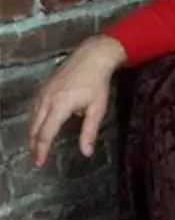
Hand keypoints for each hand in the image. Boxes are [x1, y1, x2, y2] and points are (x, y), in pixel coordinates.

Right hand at [28, 33, 126, 166]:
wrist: (91, 57)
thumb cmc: (96, 83)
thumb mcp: (97, 110)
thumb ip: (89, 132)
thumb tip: (86, 152)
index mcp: (60, 106)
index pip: (46, 133)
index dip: (41, 149)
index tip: (39, 162)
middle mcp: (46, 99)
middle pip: (35, 128)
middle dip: (34, 145)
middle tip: (35, 160)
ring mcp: (42, 92)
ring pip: (32, 118)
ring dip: (33, 134)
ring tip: (35, 149)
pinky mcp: (43, 88)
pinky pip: (34, 109)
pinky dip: (34, 122)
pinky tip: (38, 129)